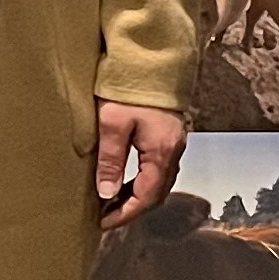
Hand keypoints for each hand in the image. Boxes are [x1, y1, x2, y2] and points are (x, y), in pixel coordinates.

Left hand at [95, 100, 186, 229]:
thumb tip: (107, 194)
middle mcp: (173, 150)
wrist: (152, 57)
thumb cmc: (130, 88)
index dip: (125, 214)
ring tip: (112, 199)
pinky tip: (126, 177)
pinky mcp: (170, 133)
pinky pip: (159, 167)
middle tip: (106, 215)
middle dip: (132, 208)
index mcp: (161, 151)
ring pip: (159, 181)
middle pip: (156, 193)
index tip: (103, 222)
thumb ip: (111, 160)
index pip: (146, 197)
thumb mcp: (113, 124)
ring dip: (138, 194)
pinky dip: (143, 180)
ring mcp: (175, 142)